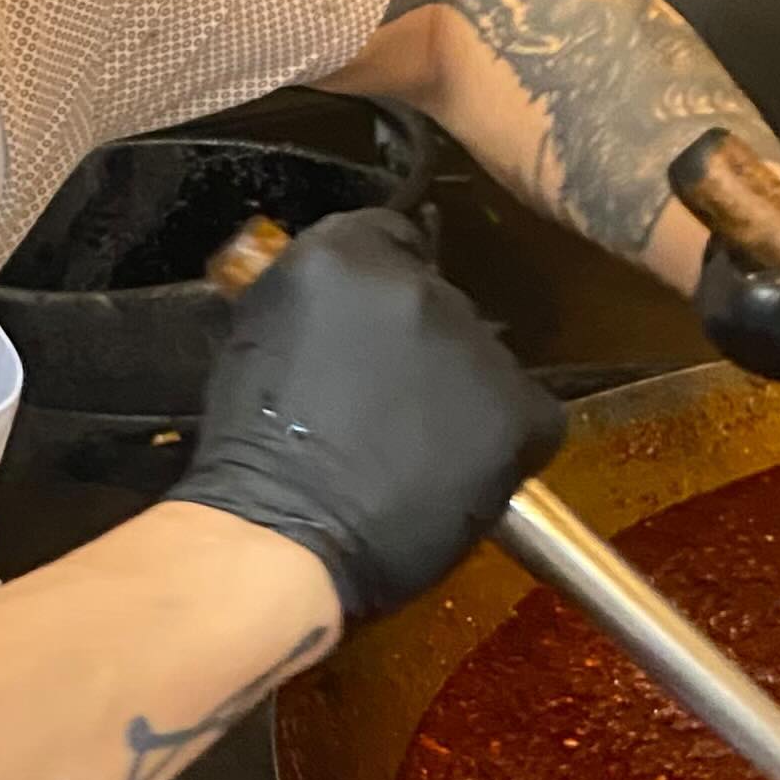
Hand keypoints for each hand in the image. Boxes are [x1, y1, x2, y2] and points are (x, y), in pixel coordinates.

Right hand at [172, 212, 564, 616]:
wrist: (281, 538)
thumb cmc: (253, 455)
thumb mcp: (261, 337)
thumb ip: (319, 304)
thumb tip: (352, 310)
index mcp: (341, 254)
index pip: (393, 240)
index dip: (385, 293)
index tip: (375, 334)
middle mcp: (415, 283)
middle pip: (440, 301)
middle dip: (422, 345)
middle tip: (387, 405)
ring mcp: (471, 343)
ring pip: (483, 358)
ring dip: (459, 393)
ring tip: (415, 452)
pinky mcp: (515, 406)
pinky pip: (527, 414)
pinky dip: (502, 443)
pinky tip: (453, 475)